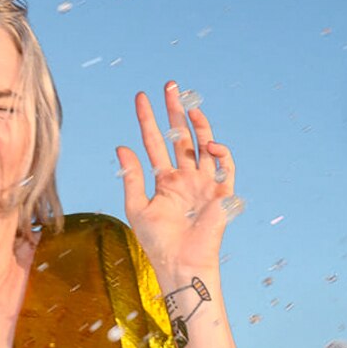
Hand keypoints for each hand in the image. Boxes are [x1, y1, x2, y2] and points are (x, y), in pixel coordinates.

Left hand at [116, 81, 237, 284]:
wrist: (180, 262)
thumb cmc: (157, 242)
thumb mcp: (137, 207)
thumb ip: (132, 176)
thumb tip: (122, 146)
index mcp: (164, 181)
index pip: (155, 142)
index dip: (148, 120)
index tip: (141, 98)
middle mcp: (185, 177)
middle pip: (181, 136)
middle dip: (175, 111)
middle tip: (170, 85)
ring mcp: (203, 182)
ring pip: (203, 144)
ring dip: (198, 123)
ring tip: (189, 105)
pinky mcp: (221, 191)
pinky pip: (224, 165)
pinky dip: (220, 152)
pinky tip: (209, 144)